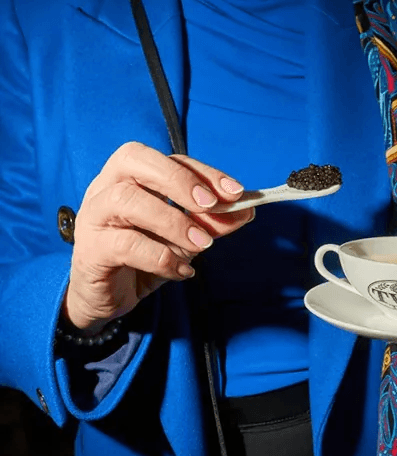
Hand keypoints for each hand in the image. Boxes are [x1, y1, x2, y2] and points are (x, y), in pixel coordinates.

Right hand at [63, 142, 253, 332]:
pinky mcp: (90, 250)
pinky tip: (181, 271)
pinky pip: (123, 245)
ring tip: (202, 244)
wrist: (107, 297)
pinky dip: (161, 258)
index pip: (167, 158)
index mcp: (131, 176)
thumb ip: (212, 222)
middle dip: (179, 180)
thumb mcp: (185, 237)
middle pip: (134, 159)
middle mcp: (106, 187)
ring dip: (173, 221)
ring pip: (126, 200)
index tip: (235, 192)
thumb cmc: (145, 256)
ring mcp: (93, 217)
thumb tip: (247, 210)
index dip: (203, 171)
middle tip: (210, 206)